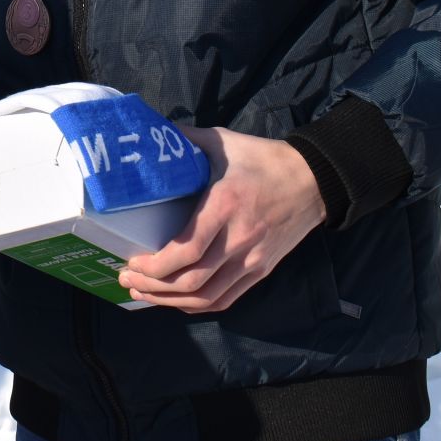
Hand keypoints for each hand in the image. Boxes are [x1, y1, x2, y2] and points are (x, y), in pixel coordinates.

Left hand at [117, 126, 327, 313]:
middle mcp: (238, 239)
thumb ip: (185, 139)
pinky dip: (197, 306)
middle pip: (192, 280)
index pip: (187, 250)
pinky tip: (175, 301)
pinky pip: (226, 299)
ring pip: (207, 296)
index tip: (131, 262)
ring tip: (143, 294)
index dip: (155, 265)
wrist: (314, 181)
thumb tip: (149, 134)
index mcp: (224, 206)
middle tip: (126, 280)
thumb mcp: (223, 141)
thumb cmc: (263, 159)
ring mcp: (252, 259)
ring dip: (170, 301)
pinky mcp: (261, 270)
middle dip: (153, 286)